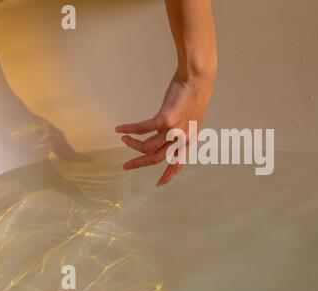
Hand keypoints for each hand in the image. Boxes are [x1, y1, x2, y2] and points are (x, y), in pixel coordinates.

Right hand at [115, 71, 215, 185]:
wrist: (198, 79)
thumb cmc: (196, 94)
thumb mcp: (193, 116)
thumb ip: (184, 127)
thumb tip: (171, 132)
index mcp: (190, 139)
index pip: (179, 162)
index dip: (169, 174)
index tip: (160, 184)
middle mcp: (182, 139)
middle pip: (157, 158)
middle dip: (140, 163)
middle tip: (127, 166)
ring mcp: (174, 130)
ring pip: (147, 147)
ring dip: (133, 145)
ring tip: (124, 139)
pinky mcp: (165, 120)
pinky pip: (142, 129)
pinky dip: (129, 129)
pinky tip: (119, 129)